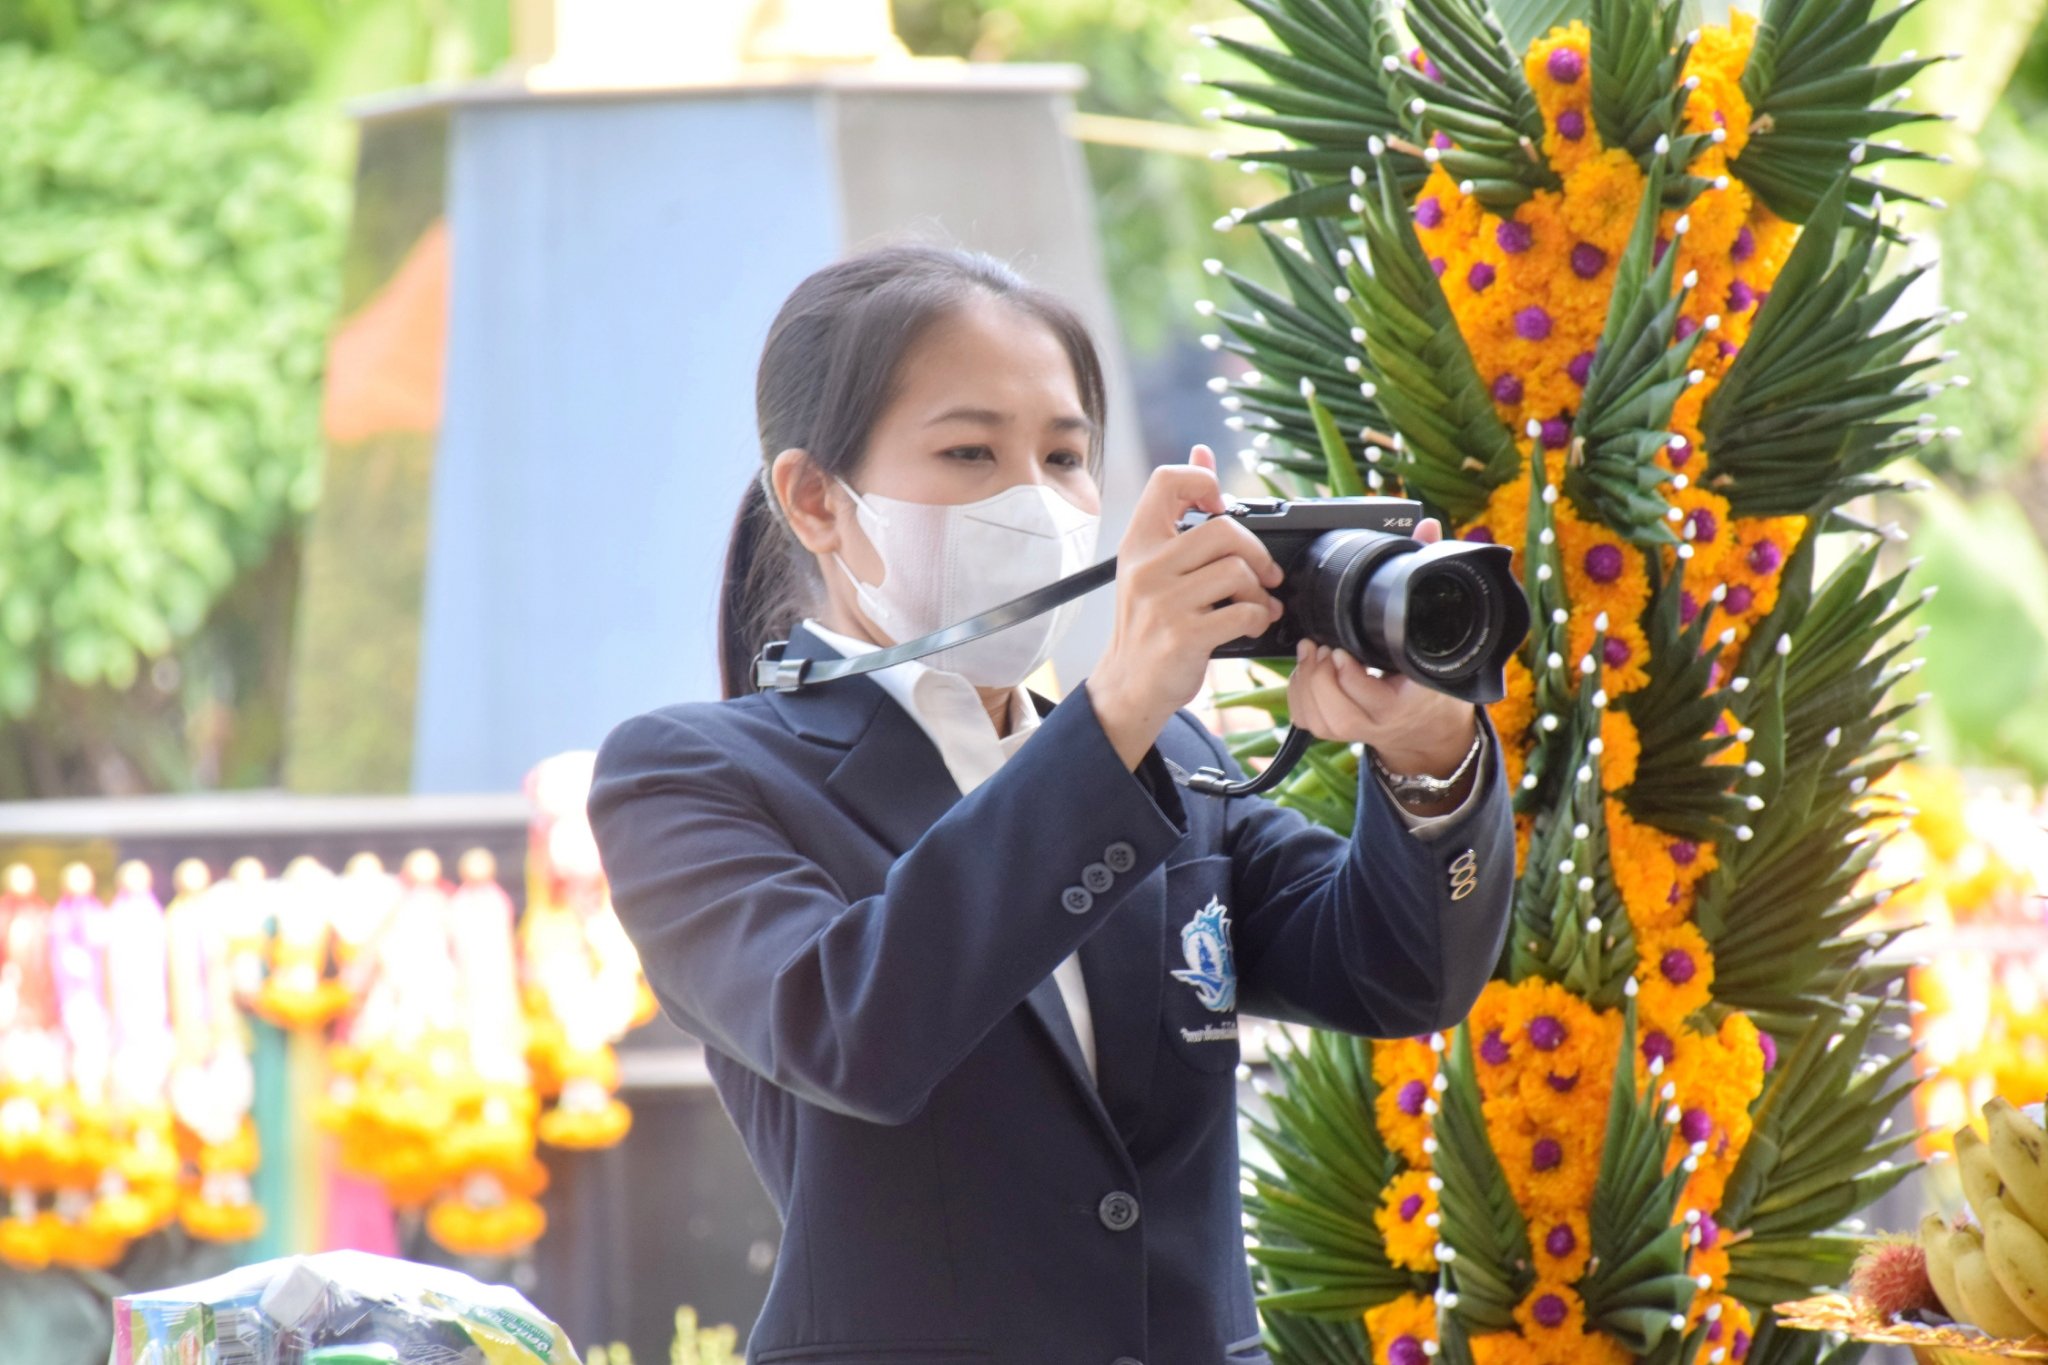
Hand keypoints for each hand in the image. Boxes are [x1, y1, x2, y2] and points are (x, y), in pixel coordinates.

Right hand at [1087, 445, 1284, 768]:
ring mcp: (1162, 602)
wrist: (1128, 685)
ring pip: (1238, 572)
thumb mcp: (1153, 561)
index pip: (1169, 480)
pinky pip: (1242, 613)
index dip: (1204, 480)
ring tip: (1259, 605)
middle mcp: (1146, 567)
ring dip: (1261, 592)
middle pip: (1223, 529)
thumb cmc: (1147, 622)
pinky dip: (1259, 619)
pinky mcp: (1183, 635)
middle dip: (1256, 553)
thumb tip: (1201, 449)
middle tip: (1264, 573)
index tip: (1222, 506)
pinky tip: (1252, 624)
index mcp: (1138, 542)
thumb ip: (1179, 508)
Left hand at [1287, 517, 1479, 780]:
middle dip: (1320, 678)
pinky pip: (1308, 721)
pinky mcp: (1338, 731)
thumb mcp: (1437, 626)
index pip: (1373, 697)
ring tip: (1312, 654)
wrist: (1430, 721)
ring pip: (1319, 720)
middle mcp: (1381, 721)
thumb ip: (1428, 575)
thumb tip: (1428, 528)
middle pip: (1338, 715)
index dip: (1350, 676)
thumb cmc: (1432, 669)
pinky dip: (1299, 696)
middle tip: (1320, 647)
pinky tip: (1307, 671)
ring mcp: (1358, 729)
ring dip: (1307, 684)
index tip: (1342, 651)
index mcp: (1409, 698)